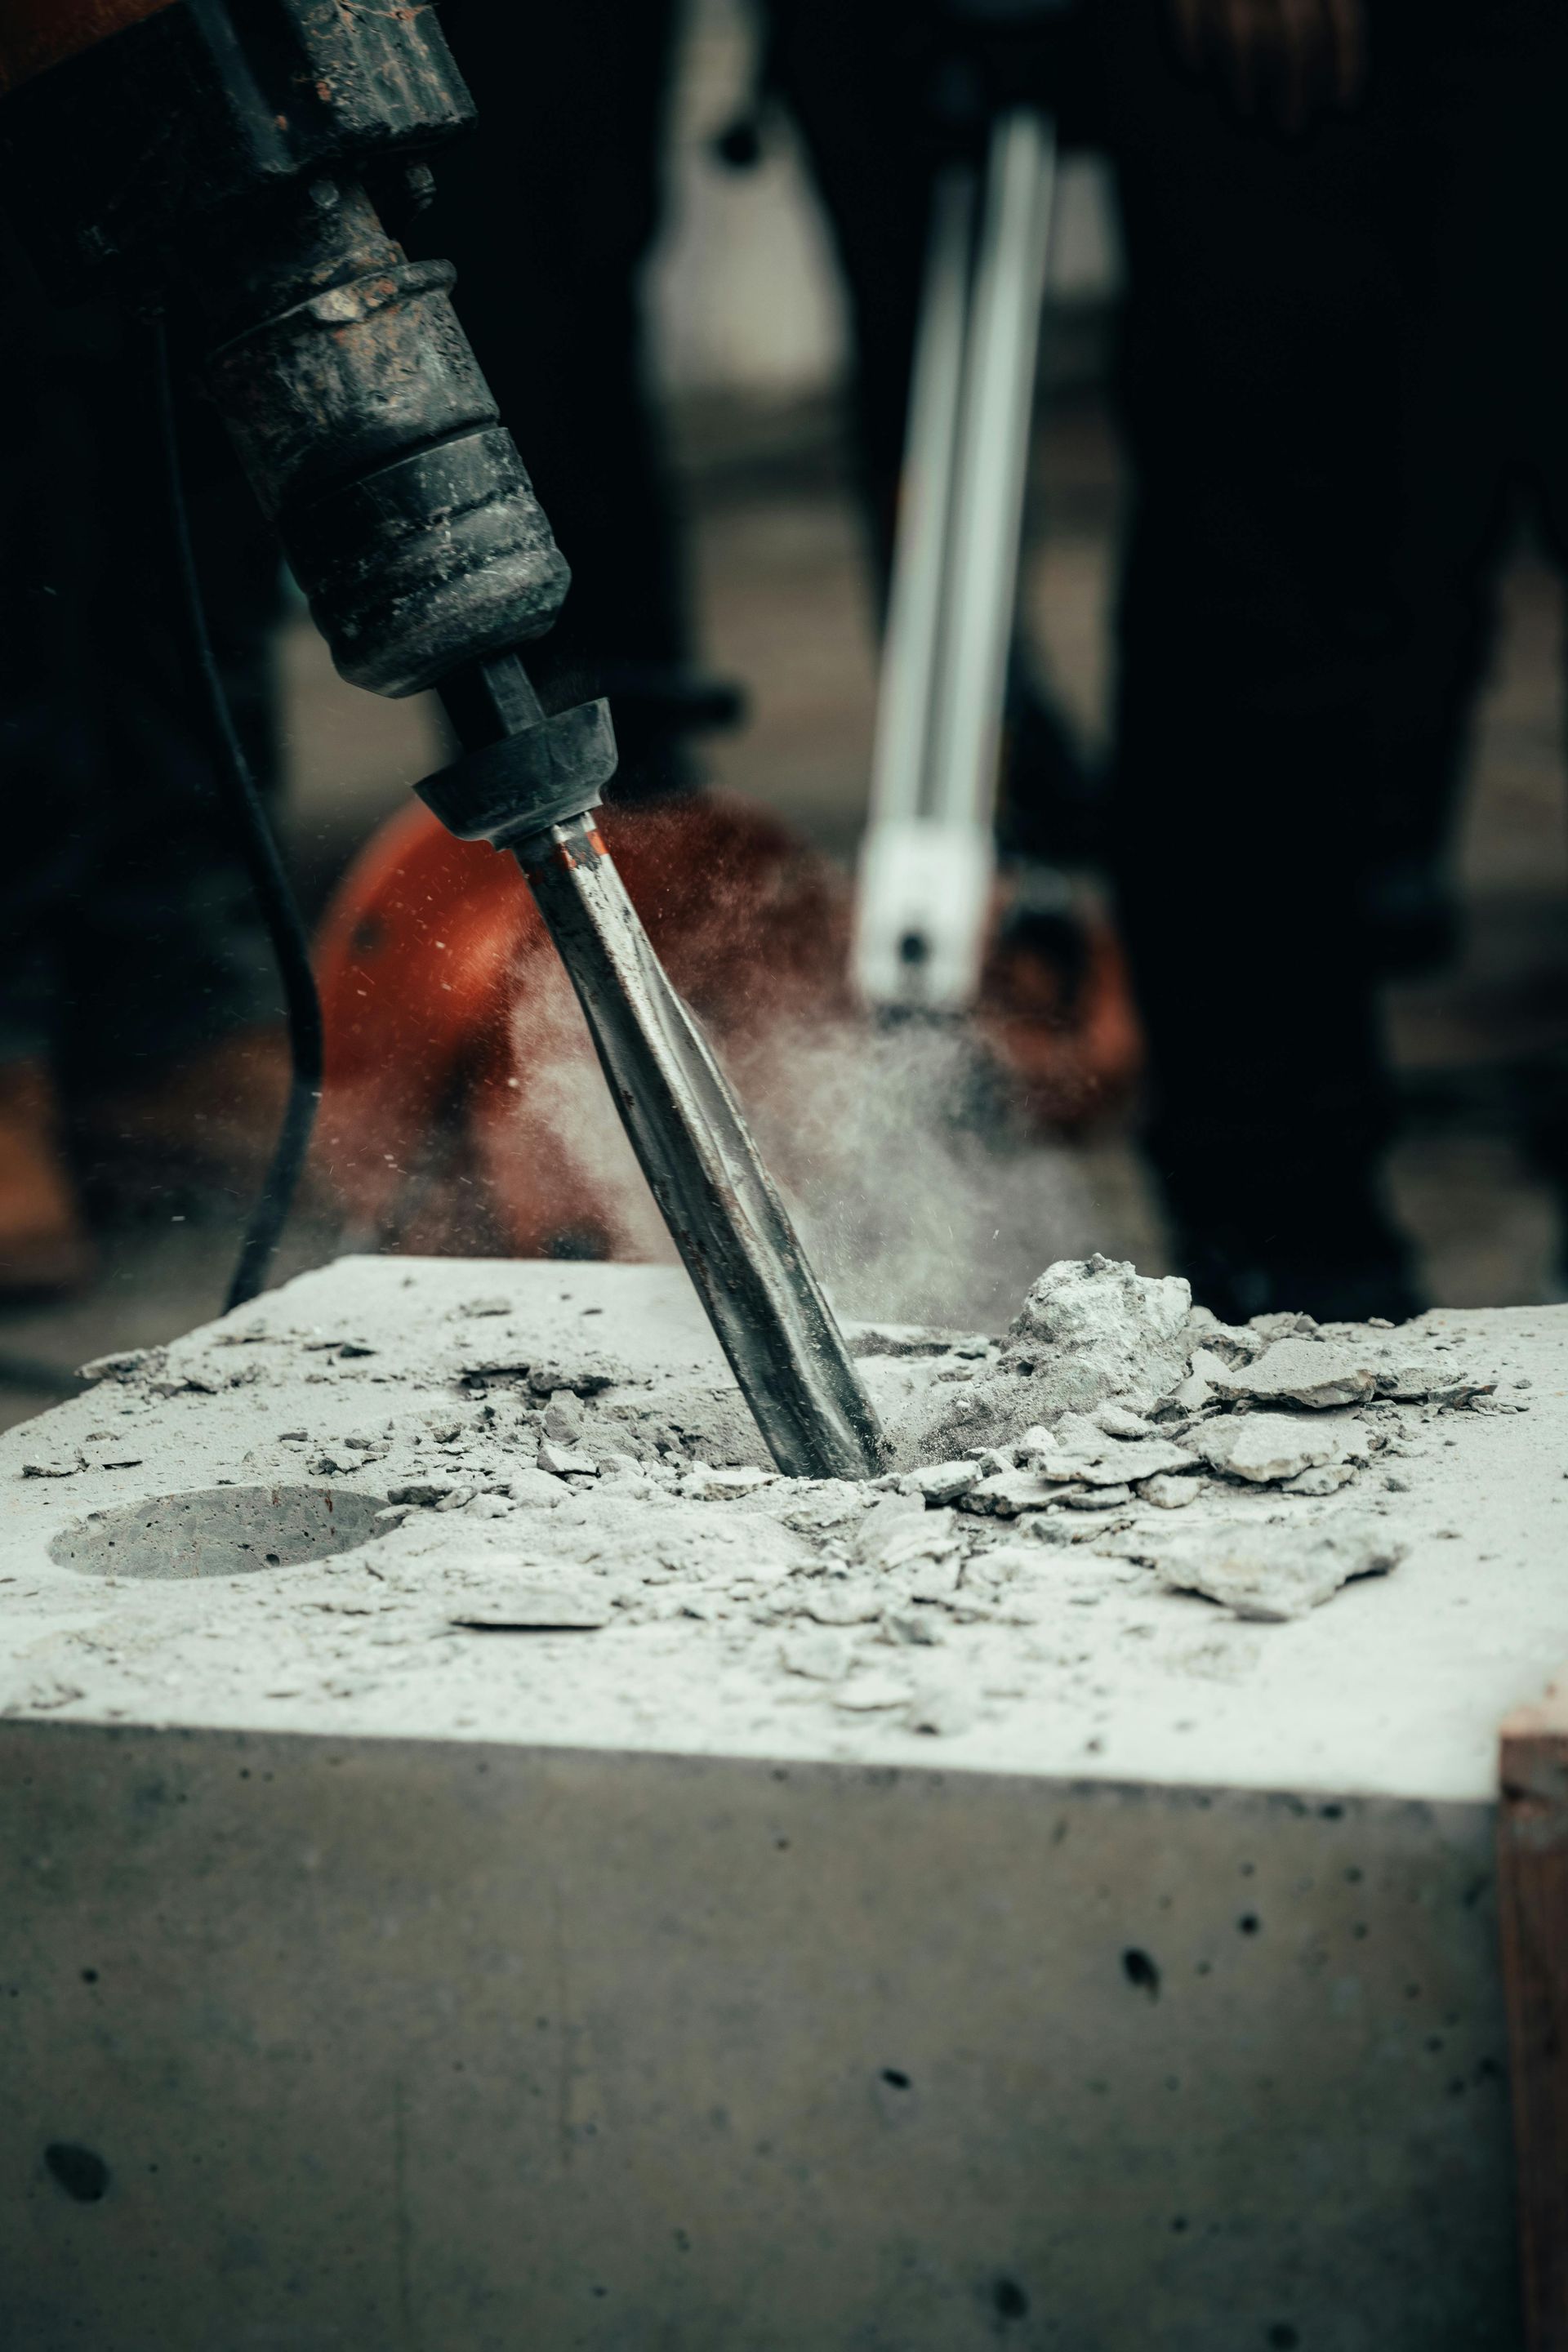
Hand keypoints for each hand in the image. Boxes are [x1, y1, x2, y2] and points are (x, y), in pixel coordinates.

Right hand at [1171, 0, 1365, 128]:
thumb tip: (1337, 48)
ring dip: (1245, 84)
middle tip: (1294, 127)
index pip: (1343, 16)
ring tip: (1247, 109)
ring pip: (1244, 38)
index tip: (1343, 105)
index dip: (1348, 62)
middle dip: (1299, 90)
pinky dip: (1192, 47)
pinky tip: (1198, 68)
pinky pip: (1188, 20)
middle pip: (1297, 38)